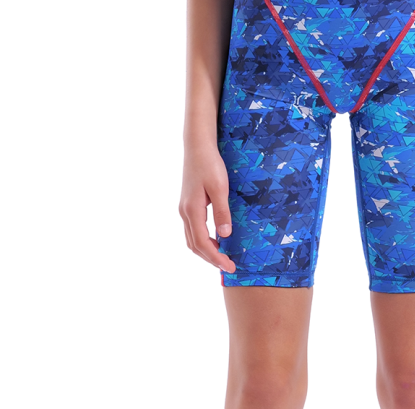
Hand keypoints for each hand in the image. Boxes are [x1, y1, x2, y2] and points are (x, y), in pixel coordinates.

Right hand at [179, 141, 236, 272]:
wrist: (197, 146)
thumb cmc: (210, 164)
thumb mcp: (219, 187)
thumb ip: (222, 211)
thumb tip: (225, 236)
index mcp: (192, 210)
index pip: (203, 244)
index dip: (216, 258)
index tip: (230, 267)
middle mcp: (184, 212)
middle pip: (195, 245)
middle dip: (211, 259)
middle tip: (229, 266)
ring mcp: (184, 208)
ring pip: (192, 238)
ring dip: (206, 251)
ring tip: (223, 257)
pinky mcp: (188, 203)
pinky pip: (193, 229)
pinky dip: (203, 240)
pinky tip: (215, 239)